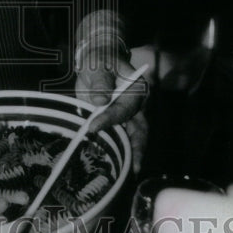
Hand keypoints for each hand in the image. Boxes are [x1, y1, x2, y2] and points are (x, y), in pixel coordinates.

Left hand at [74, 47, 148, 172]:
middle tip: (133, 166)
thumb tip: (100, 101)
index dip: (109, 119)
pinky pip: (125, 137)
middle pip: (140, 128)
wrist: (98, 62)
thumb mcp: (98, 66)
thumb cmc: (99, 61)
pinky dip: (124, 150)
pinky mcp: (122, 120)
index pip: (124, 108)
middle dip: (136, 148)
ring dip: (134, 153)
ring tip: (131, 171)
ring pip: (137, 136)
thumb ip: (100, 81)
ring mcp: (132, 114)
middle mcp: (138, 104)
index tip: (93, 127)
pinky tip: (120, 164)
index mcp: (136, 89)